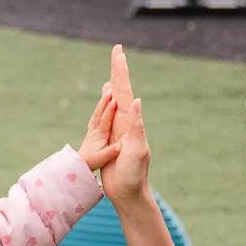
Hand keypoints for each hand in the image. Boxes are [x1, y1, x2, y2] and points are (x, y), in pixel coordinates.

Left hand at [77, 86, 121, 171]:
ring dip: (102, 101)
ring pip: (97, 112)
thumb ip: (111, 152)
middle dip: (105, 100)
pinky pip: (96, 116)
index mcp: (99, 134)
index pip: (105, 119)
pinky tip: (102, 105)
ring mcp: (92, 129)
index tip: (114, 100)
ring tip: (108, 91)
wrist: (80, 164)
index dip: (109, 109)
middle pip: (100, 112)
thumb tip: (119, 146)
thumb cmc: (92, 162)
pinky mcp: (92, 131)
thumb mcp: (103, 159)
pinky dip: (100, 108)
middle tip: (110, 89)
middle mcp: (95, 129)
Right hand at [100, 45, 151, 204]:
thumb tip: (137, 101)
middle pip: (120, 92)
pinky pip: (108, 119)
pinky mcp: (112, 142)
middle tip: (117, 50)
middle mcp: (126, 125)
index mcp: (131, 123)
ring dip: (114, 86)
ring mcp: (120, 133)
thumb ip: (137, 127)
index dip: (121, 72)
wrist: (129, 195)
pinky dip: (108, 106)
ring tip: (114, 72)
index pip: (125, 92)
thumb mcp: (137, 150)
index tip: (119, 53)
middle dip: (118, 71)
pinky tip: (109, 104)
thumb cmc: (134, 175)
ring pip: (115, 104)